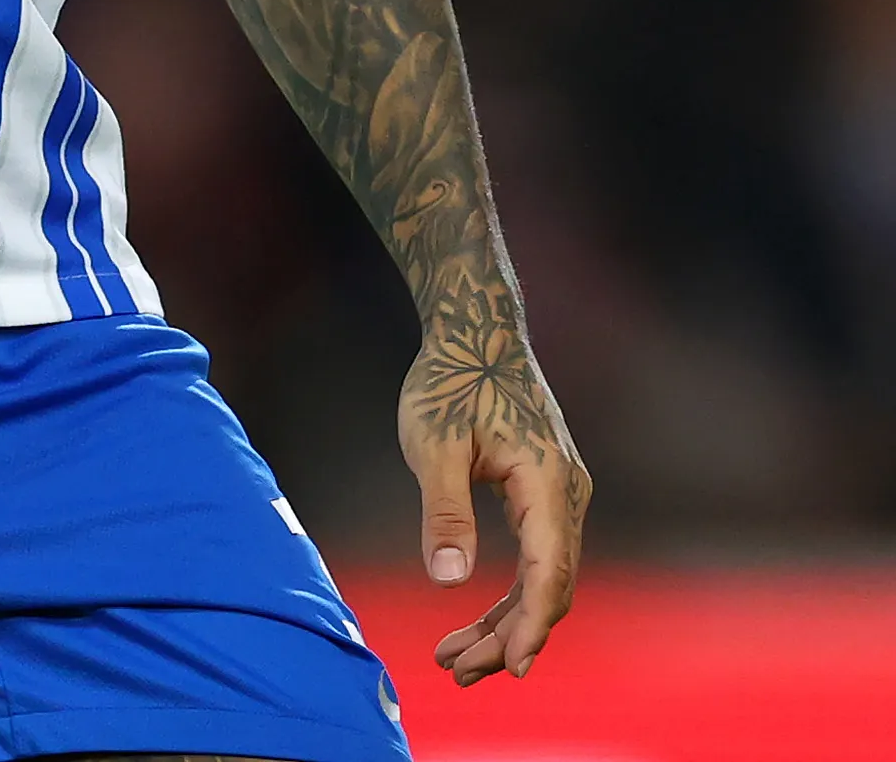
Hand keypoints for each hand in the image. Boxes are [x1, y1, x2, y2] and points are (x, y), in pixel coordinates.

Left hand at [399, 298, 589, 685]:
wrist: (476, 330)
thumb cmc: (452, 378)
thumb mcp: (435, 442)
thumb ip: (445, 511)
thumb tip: (449, 580)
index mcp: (548, 482)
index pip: (548, 574)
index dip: (529, 627)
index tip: (506, 669)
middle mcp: (568, 493)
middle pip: (549, 587)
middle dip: (506, 636)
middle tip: (456, 672)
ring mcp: (561, 494)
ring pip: (544, 578)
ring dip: (505, 621)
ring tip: (456, 660)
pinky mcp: (546, 494)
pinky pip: (536, 558)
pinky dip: (509, 593)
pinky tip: (477, 620)